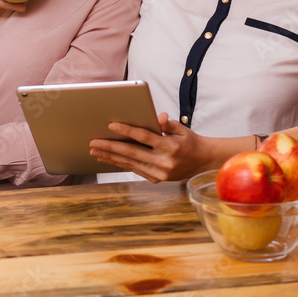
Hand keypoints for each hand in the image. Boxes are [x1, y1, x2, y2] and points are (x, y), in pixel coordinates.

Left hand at [89, 113, 209, 182]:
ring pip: (130, 163)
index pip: (144, 137)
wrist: (203, 162)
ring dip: (111, 157)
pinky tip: (108, 158)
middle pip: (132, 153)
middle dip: (111, 147)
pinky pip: (134, 169)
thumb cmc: (190, 142)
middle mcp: (164, 163)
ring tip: (95, 151)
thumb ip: (166, 124)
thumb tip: (156, 117)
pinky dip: (120, 164)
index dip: (127, 131)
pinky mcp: (156, 179)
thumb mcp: (181, 128)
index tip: (111, 126)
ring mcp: (160, 174)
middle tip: (94, 142)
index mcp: (171, 147)